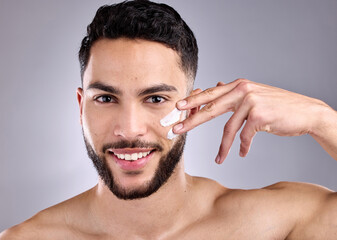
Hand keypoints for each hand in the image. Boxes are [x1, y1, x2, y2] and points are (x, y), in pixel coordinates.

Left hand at [173, 79, 332, 162]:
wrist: (306, 112)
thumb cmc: (278, 106)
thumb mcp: (255, 94)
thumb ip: (234, 92)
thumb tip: (217, 84)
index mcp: (238, 85)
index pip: (210, 94)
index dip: (193, 101)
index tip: (178, 108)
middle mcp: (242, 90)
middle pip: (210, 107)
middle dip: (191, 120)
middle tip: (176, 129)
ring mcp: (250, 101)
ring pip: (228, 128)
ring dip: (223, 147)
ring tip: (219, 158)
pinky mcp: (259, 115)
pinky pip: (245, 136)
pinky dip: (244, 147)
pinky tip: (244, 153)